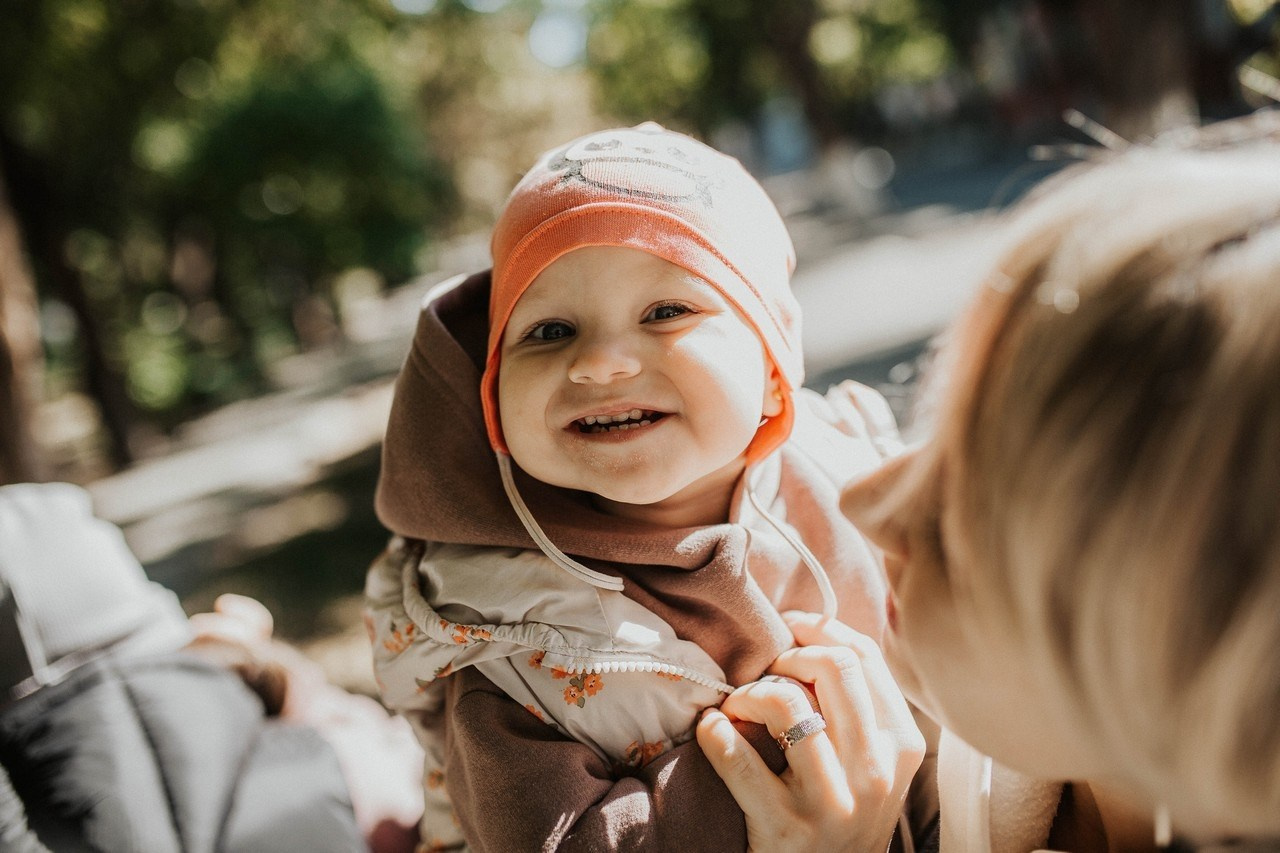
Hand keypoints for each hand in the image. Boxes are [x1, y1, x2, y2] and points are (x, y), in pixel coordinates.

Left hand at [696, 612, 923, 852]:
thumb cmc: (842, 815)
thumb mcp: (873, 766)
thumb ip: (860, 710)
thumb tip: (817, 633)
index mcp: (901, 747)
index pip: (864, 658)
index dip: (819, 629)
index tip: (790, 628)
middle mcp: (875, 772)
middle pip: (833, 668)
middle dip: (787, 655)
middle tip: (764, 671)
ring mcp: (832, 801)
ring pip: (788, 704)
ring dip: (750, 694)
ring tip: (738, 707)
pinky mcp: (785, 827)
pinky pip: (738, 759)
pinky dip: (715, 733)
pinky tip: (711, 730)